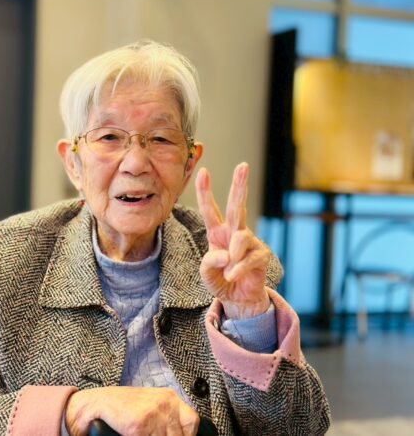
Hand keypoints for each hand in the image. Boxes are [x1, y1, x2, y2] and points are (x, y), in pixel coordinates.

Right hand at [65, 386, 198, 435]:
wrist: (95, 404)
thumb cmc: (122, 407)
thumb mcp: (149, 406)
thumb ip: (165, 419)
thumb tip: (181, 434)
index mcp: (169, 397)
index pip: (191, 423)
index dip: (184, 435)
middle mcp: (164, 402)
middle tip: (149, 435)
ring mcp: (153, 413)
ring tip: (141, 434)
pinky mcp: (139, 424)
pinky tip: (131, 435)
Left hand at [195, 163, 270, 319]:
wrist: (238, 299)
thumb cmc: (220, 281)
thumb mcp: (206, 274)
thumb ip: (208, 263)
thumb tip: (225, 253)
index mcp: (217, 232)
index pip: (209, 209)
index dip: (205, 191)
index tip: (203, 171)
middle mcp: (233, 232)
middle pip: (236, 206)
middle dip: (239, 185)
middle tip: (243, 165)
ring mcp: (249, 242)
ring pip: (240, 237)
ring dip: (231, 257)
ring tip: (227, 272)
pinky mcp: (261, 254)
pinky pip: (248, 258)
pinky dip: (237, 269)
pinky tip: (233, 276)